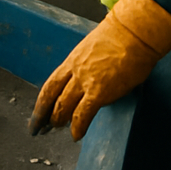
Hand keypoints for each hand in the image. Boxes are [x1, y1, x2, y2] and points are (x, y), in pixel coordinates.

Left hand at [29, 0, 170, 140]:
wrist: (132, 34)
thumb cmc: (120, 38)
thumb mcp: (95, 49)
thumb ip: (89, 65)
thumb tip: (92, 78)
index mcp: (73, 60)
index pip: (52, 83)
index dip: (43, 100)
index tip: (38, 111)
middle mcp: (74, 70)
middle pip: (52, 95)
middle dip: (42, 113)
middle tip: (38, 126)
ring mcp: (85, 80)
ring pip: (63, 105)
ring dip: (57, 120)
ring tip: (54, 129)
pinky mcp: (99, 91)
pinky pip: (83, 114)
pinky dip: (78, 126)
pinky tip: (75, 135)